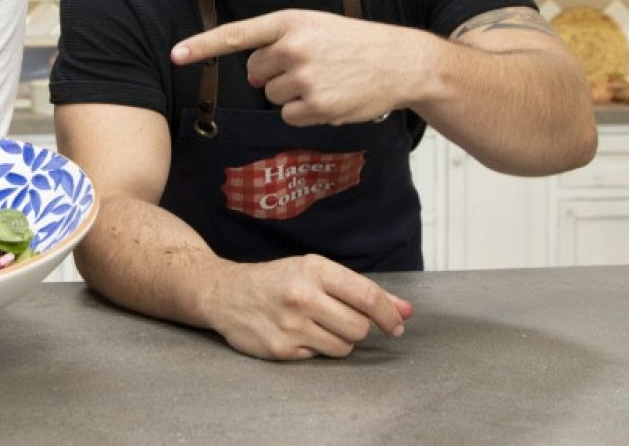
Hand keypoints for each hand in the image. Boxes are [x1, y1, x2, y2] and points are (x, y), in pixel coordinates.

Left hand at [171, 9, 427, 126]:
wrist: (402, 61)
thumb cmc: (354, 43)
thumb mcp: (317, 28)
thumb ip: (279, 44)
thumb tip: (255, 79)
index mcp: (290, 22)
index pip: (236, 34)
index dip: (202, 46)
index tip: (176, 54)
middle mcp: (293, 47)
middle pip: (256, 71)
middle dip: (276, 73)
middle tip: (313, 66)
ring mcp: (305, 77)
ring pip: (272, 96)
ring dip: (293, 94)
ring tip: (327, 80)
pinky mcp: (317, 105)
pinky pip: (290, 116)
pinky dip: (306, 113)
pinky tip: (332, 98)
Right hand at [203, 254, 410, 359]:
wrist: (223, 293)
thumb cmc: (275, 280)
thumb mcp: (314, 272)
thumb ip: (360, 291)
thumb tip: (405, 310)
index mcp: (314, 270)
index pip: (367, 295)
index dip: (389, 314)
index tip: (398, 324)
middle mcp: (302, 296)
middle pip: (359, 327)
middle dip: (357, 327)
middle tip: (339, 318)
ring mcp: (290, 325)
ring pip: (343, 347)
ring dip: (338, 340)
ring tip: (316, 325)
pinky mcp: (280, 350)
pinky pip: (318, 357)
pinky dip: (314, 349)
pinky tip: (296, 334)